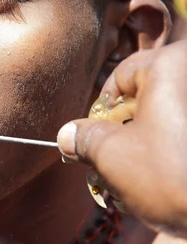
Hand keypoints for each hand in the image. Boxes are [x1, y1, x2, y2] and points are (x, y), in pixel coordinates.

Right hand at [57, 41, 186, 236]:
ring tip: (139, 177)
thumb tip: (68, 134)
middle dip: (126, 129)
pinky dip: (173, 148)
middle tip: (114, 161)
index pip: (120, 77)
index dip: (101, 111)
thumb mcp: (112, 155)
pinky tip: (165, 178)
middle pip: (147, 95)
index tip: (96, 138)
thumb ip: (85, 137)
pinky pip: (183, 129)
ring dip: (148, 142)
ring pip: (168, 115)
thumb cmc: (171, 176)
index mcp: (171, 66)